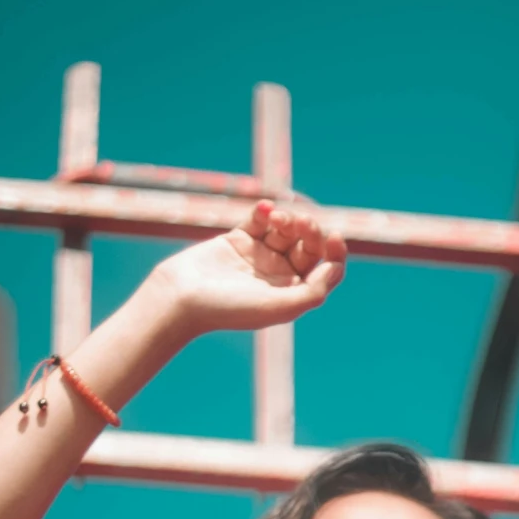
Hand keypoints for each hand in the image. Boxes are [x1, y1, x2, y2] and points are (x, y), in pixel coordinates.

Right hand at [155, 201, 346, 335]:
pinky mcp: (239, 239)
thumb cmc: (229, 308)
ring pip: (286, 230)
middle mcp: (279, 275)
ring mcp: (259, 256)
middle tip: (300, 223)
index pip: (326, 271)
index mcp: (292, 294)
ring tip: (277, 219)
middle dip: (310, 230)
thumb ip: (312, 293)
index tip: (333, 237)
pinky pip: (260, 219)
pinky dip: (266, 211)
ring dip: (288, 219)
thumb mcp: (277, 307)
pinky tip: (264, 210)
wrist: (182, 297)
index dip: (335, 253)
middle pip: (309, 246)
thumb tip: (335, 270)